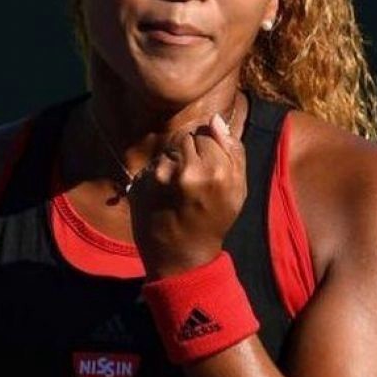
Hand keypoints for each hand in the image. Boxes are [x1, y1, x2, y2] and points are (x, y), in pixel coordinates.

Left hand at [129, 104, 246, 278]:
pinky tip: (163, 198)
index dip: (207, 149)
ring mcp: (158, 177)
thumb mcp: (237, 189)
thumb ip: (233, 150)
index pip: (205, 131)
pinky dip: (155, 178)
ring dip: (171, 165)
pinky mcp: (139, 185)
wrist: (181, 257)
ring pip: (165, 152)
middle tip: (192, 182)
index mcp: (214, 169)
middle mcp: (185, 170)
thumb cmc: (214, 221)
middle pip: (183, 137)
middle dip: (188, 153)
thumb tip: (215, 119)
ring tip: (177, 192)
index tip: (208, 170)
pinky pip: (150, 167)